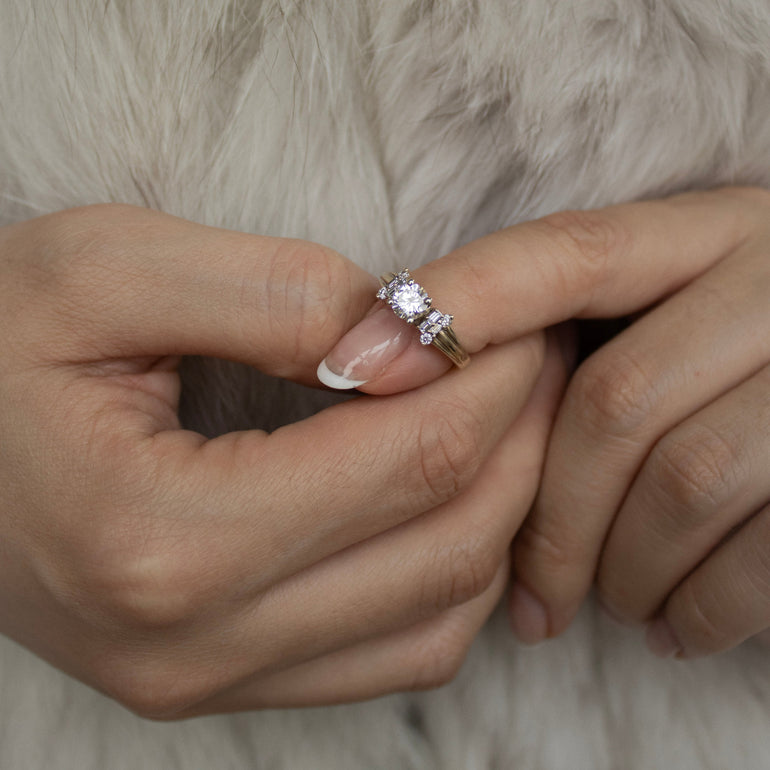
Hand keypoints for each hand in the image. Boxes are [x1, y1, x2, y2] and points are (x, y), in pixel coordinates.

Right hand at [0, 204, 559, 717]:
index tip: (521, 320)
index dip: (495, 380)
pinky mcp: (218, 681)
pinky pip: (393, 655)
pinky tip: (447, 503)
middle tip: (536, 360)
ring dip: (499, 515)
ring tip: (506, 424)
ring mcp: (209, 679)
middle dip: (522, 441)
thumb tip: (403, 339)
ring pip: (437, 620)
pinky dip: (450, 578)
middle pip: (447, 546)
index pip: (416, 460)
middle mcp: (198, 641)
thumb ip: (272, 294)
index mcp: (165, 536)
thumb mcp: (105, 271)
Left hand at [321, 186, 769, 658]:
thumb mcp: (659, 327)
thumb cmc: (729, 386)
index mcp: (710, 235)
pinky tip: (668, 623)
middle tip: (526, 588)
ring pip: (683, 480)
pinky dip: (692, 611)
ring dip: (617, 568)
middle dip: (548, 514)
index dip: (455, 306)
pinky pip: (754, 562)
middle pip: (614, 397)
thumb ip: (557, 333)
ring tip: (603, 599)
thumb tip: (408, 387)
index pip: (564, 255)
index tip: (350, 366)